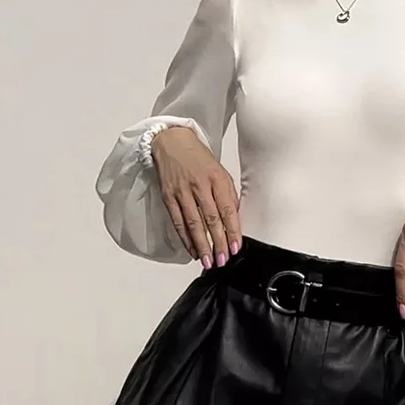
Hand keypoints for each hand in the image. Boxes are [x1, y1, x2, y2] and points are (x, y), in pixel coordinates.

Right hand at [152, 126, 240, 267]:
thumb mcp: (221, 173)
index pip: (227, 210)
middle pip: (211, 219)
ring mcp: (182, 192)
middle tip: (223, 260)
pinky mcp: (169, 197)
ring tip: (208, 262)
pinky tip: (193, 250)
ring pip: (193, 224)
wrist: (173, 142)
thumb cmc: (200, 159)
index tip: (235, 248)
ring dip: (202, 245)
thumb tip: (235, 221)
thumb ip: (228, 196)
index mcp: (217, 179)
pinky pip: (178, 222)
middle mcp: (200, 186)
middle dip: (218, 243)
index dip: (232, 231)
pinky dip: (185, 239)